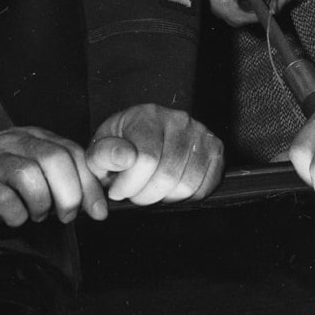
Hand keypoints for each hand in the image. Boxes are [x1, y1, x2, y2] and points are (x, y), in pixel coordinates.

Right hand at [0, 127, 106, 226]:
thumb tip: (86, 198)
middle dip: (70, 193)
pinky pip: (2, 196)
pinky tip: (15, 217)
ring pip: (31, 174)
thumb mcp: (22, 157)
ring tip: (37, 214)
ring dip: (42, 202)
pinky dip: (16, 213)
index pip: (73, 153)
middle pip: (56, 160)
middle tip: (67, 215)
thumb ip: (52, 169)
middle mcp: (16, 143)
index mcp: (33, 137)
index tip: (99, 210)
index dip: (90, 183)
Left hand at [87, 106, 224, 205]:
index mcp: (146, 116)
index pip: (146, 159)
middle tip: (134, 192)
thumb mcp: (98, 153)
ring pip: (188, 184)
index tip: (117, 189)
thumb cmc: (119, 147)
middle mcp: (178, 120)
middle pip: (168, 175)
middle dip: (145, 195)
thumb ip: (101, 160)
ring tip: (152, 188)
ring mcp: (200, 133)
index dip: (129, 185)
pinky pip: (207, 185)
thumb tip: (121, 167)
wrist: (140, 135)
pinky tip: (171, 188)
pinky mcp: (215, 148)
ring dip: (165, 197)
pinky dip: (187, 196)